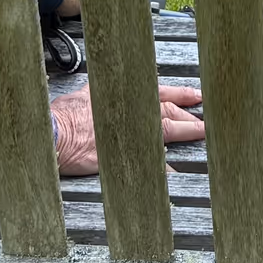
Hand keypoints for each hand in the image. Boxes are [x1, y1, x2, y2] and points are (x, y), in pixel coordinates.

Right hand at [51, 83, 205, 176]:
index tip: (197, 96)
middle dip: (189, 118)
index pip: (161, 93)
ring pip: (166, 134)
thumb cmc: (66, 115)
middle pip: (170, 114)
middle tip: (207, 121)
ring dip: (185, 135)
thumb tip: (113, 89)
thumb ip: (106, 92)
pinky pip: (153, 164)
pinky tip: (177, 173)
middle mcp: (133, 113)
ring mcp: (132, 135)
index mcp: (126, 95)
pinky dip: (165, 169)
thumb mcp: (88, 93)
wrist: (55, 134)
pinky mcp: (127, 156)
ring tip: (202, 137)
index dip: (181, 95)